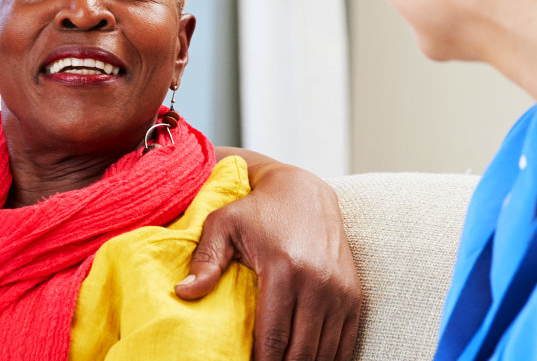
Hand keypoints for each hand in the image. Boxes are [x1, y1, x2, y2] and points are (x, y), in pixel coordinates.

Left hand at [185, 146, 361, 360]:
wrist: (305, 193)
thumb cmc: (257, 210)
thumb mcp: (223, 225)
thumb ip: (204, 260)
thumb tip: (182, 292)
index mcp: (284, 269)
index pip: (273, 337)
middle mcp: (318, 283)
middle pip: (301, 352)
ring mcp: (340, 291)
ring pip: (325, 353)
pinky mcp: (353, 295)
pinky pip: (345, 341)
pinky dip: (327, 358)